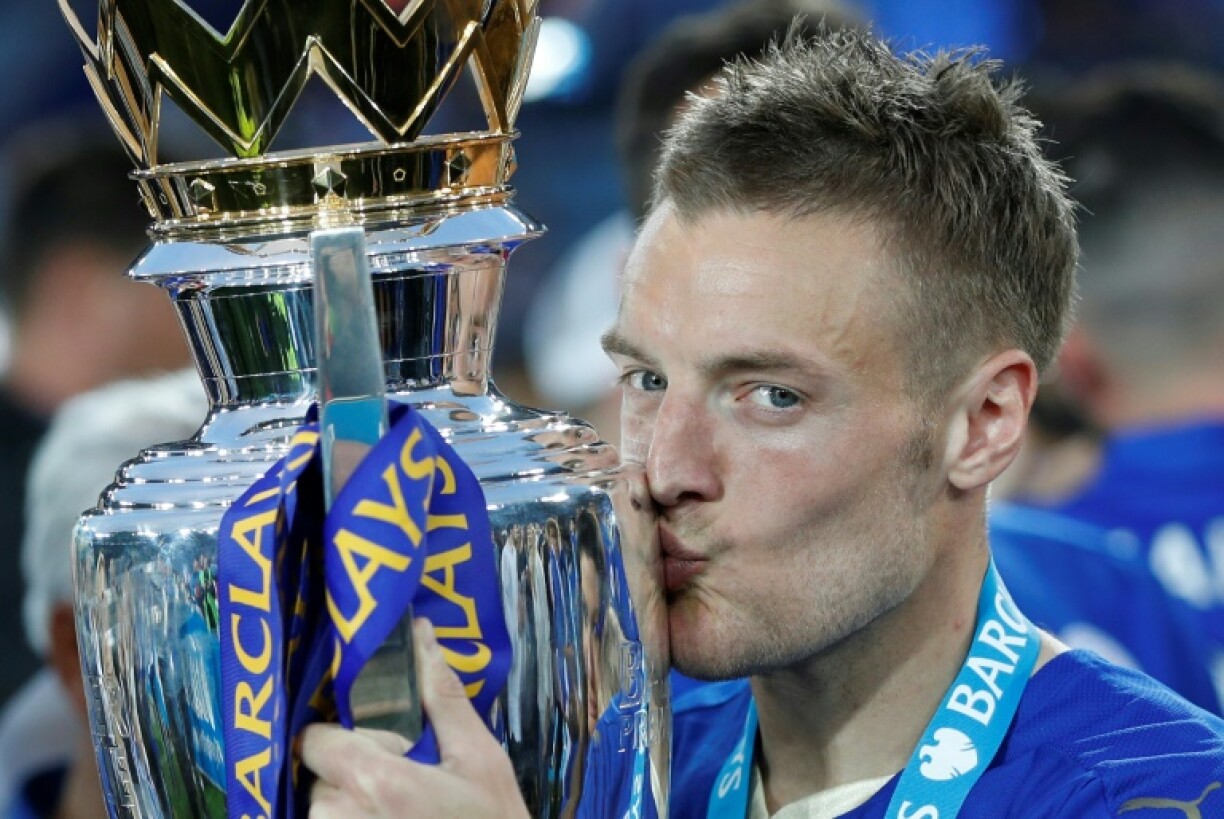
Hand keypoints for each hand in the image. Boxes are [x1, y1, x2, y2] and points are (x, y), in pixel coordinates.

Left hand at [302, 619, 527, 818]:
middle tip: (404, 784)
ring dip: (351, 808)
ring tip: (401, 812)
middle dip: (353, 774)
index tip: (381, 746)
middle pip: (320, 778)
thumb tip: (419, 634)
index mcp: (376, 783)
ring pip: (322, 812)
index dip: (344, 737)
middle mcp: (343, 818)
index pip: (316, 741)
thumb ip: (440, 696)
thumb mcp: (478, 756)